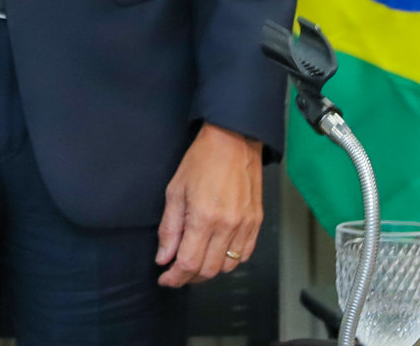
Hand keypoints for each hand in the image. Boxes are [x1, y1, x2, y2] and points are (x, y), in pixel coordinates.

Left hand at [155, 123, 262, 286]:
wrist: (233, 141)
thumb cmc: (202, 160)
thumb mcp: (175, 191)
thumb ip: (169, 228)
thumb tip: (163, 257)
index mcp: (203, 217)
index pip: (188, 263)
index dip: (174, 277)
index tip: (165, 278)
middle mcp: (227, 226)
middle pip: (208, 270)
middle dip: (188, 277)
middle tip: (176, 272)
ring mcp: (245, 226)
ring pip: (227, 267)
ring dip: (208, 271)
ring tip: (195, 262)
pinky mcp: (256, 223)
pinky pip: (244, 255)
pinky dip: (229, 261)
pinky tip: (216, 253)